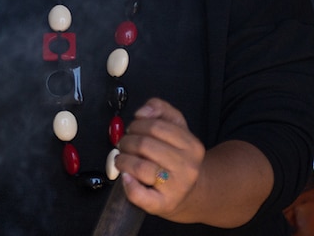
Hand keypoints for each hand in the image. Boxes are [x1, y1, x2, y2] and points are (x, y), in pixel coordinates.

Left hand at [115, 98, 205, 220]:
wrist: (190, 193)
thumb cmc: (177, 157)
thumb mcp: (176, 127)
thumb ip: (160, 109)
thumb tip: (142, 112)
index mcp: (192, 145)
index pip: (156, 126)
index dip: (137, 125)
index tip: (132, 129)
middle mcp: (188, 166)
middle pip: (145, 145)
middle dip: (127, 142)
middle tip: (123, 145)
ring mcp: (177, 187)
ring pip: (140, 167)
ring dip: (123, 160)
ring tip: (121, 159)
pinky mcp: (164, 204)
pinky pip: (139, 194)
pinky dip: (128, 184)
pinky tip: (126, 177)